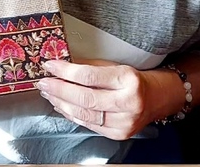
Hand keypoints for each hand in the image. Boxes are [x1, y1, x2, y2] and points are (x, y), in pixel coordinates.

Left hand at [36, 59, 155, 139]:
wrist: (156, 98)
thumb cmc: (132, 78)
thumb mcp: (114, 65)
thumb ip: (89, 66)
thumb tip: (61, 65)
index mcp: (127, 80)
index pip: (90, 76)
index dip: (66, 71)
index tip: (50, 66)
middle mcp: (127, 103)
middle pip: (85, 97)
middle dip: (59, 89)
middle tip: (43, 82)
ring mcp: (124, 122)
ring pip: (84, 114)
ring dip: (61, 102)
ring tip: (48, 93)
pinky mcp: (118, 134)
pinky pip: (88, 124)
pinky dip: (71, 114)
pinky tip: (60, 105)